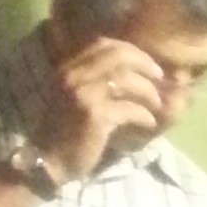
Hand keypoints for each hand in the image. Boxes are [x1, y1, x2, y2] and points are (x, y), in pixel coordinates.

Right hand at [30, 35, 170, 181]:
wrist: (47, 162)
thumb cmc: (62, 132)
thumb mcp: (71, 97)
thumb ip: (90, 81)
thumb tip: (127, 72)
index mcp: (68, 69)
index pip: (103, 44)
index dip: (130, 50)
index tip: (145, 63)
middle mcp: (74, 76)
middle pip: (119, 56)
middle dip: (144, 64)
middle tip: (159, 77)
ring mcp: (84, 95)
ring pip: (127, 80)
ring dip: (148, 91)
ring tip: (156, 103)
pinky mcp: (96, 117)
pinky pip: (130, 109)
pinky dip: (144, 115)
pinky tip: (149, 122)